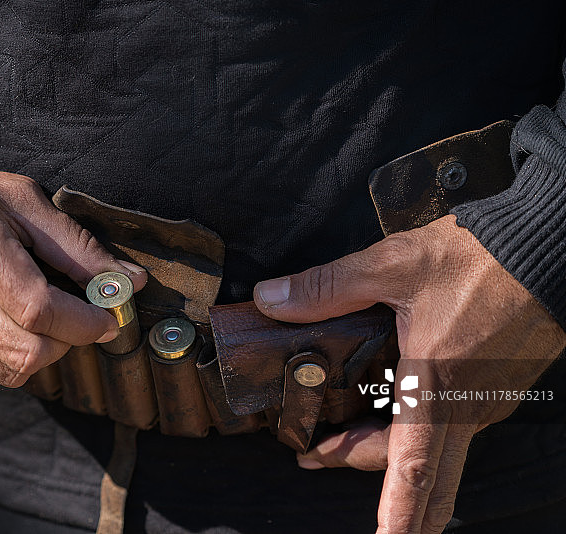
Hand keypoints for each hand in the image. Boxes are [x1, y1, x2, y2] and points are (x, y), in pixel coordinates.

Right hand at [0, 162, 145, 386]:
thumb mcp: (20, 200)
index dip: (85, 322)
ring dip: (40, 353)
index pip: (39, 310)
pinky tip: (4, 325)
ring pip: (7, 372)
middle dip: (67, 342)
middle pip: (26, 353)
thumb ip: (77, 245)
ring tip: (40, 319)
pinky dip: (6, 359)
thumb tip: (131, 283)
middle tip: (76, 318)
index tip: (108, 316)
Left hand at [253, 215, 565, 533]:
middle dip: (370, 482)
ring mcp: (485, 400)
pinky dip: (418, 434)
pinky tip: (394, 410)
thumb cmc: (476, 259)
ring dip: (391, 458)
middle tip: (314, 458)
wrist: (542, 247)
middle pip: (419, 473)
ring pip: (435, 451)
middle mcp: (465, 406)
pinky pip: (452, 428)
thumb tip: (271, 299)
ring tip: (341, 437)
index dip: (398, 515)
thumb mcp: (392, 265)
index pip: (413, 469)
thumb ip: (327, 287)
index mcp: (436, 386)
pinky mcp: (495, 386)